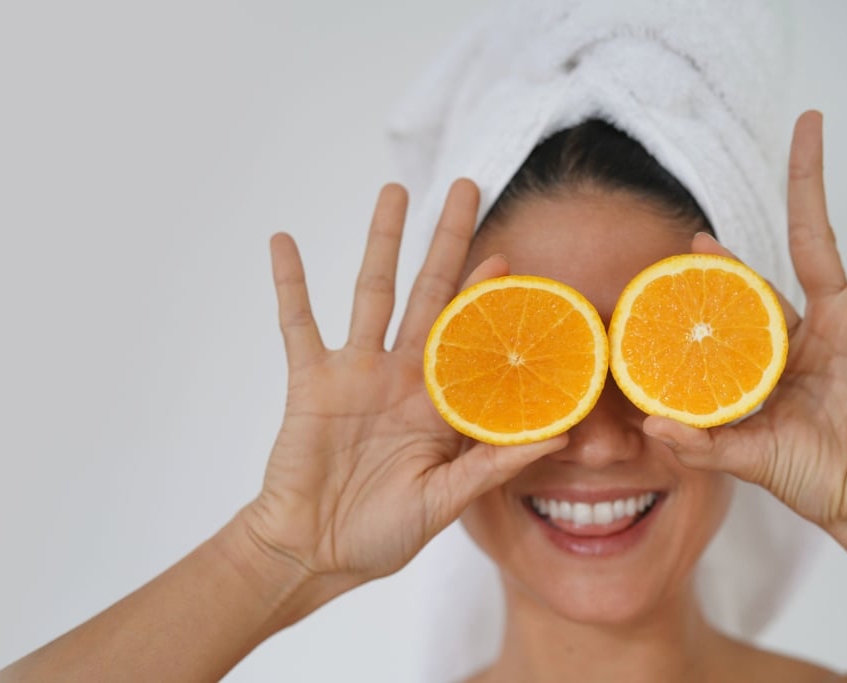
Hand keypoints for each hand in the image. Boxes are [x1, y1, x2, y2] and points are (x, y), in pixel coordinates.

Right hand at [241, 180, 565, 588]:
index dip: (488, 295)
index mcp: (437, 403)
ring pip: (371, 291)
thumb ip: (495, 465)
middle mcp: (401, 376)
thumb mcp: (446, 501)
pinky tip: (284, 241)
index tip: (509, 253)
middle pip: (429, 291)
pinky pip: (297, 322)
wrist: (314, 552)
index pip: (469, 335)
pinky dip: (291, 283)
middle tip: (468, 186)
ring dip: (383, 240)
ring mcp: (354, 373)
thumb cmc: (381, 533)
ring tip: (396, 190)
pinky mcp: (310, 380)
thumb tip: (562, 437)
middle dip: (449, 240)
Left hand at [644, 111, 846, 530]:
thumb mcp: (747, 456)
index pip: (749, 288)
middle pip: (812, 229)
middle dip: (807, 177)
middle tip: (807, 122)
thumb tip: (647, 427)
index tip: (697, 239)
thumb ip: (701, 441)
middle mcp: (826, 319)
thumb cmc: (813, 479)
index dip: (724, 264)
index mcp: (781, 344)